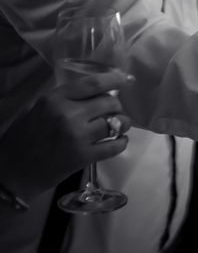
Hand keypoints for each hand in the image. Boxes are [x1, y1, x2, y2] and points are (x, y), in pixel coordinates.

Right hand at [0, 71, 133, 200]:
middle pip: (109, 103)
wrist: (13, 173)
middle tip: (115, 112)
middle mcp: (68, 114)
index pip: (93, 83)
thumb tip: (97, 92)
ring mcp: (77, 136)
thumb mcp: (40, 109)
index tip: (128, 79)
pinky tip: (120, 141)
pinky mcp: (83, 157)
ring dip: (123, 124)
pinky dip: (122, 142)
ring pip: (116, 123)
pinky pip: (114, 146)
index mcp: (55, 99)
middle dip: (117, 107)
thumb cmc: (24, 138)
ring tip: (120, 126)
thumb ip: (66, 99)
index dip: (115, 79)